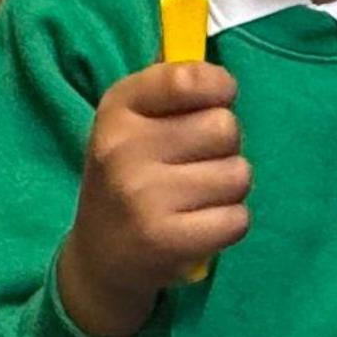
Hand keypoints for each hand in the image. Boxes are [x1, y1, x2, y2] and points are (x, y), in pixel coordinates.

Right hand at [54, 60, 249, 336]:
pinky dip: (228, 224)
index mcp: (117, 109)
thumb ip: (175, 89)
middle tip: (195, 165)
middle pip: (225, 127)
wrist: (99, 258)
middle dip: (223, 147)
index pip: (188, 79)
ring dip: (228, 189)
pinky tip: (199, 225)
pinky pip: (238, 219)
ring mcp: (143, 197)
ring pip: (238, 175)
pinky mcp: (167, 241)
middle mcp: (123, 149)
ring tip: (195, 199)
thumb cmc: (130, 176)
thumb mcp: (133, 122)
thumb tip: (224, 78)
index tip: (216, 102)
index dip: (218, 88)